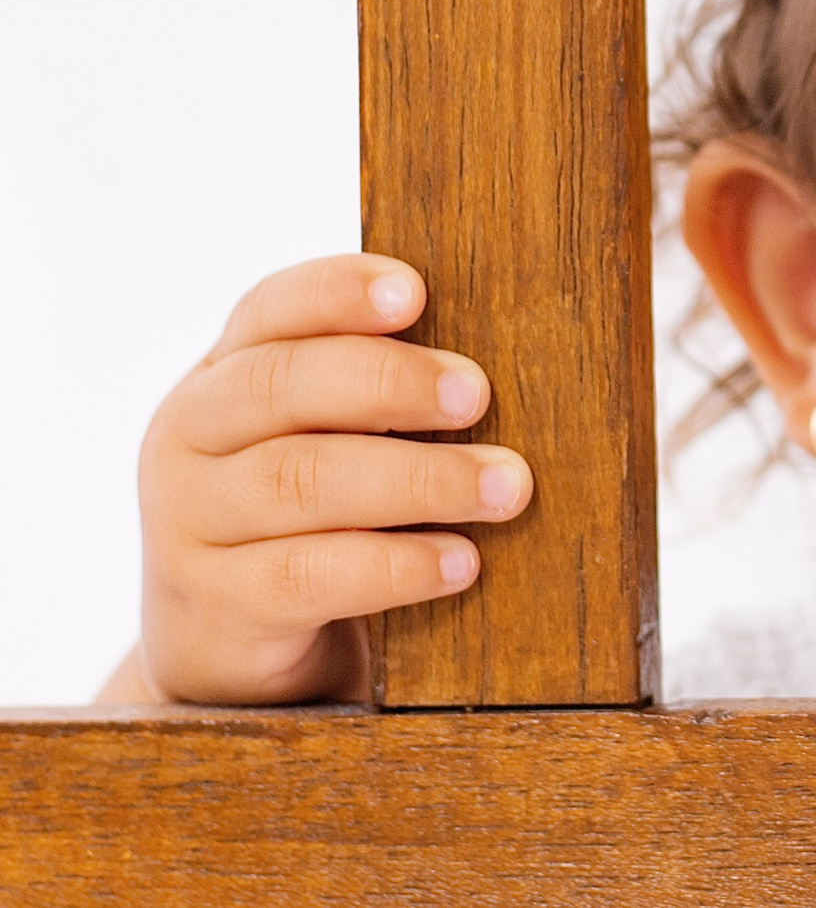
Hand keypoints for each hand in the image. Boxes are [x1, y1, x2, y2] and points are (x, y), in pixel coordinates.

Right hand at [110, 254, 531, 703]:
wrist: (231, 642)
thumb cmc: (313, 509)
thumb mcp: (327, 435)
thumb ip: (382, 391)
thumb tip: (497, 367)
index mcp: (225, 370)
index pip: (271, 307)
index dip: (338, 292)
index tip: (414, 292)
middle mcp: (191, 434)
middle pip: (283, 386)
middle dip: (391, 383)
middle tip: (478, 395)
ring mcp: (190, 521)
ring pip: (300, 482)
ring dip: (417, 480)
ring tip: (506, 488)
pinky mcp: (217, 605)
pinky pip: (306, 576)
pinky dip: (394, 566)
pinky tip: (461, 563)